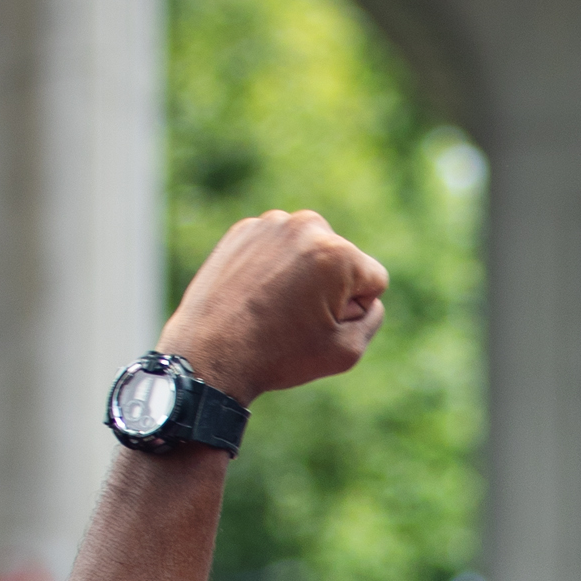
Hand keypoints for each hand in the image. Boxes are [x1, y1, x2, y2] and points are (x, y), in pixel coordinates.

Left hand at [160, 212, 389, 406]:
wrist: (207, 355)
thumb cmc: (279, 355)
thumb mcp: (346, 351)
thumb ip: (372, 317)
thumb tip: (366, 296)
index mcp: (338, 253)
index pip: (373, 279)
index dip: (354, 310)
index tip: (320, 326)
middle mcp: (307, 226)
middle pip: (342, 261)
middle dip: (329, 287)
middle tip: (295, 319)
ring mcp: (270, 224)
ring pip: (309, 251)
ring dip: (302, 276)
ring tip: (273, 308)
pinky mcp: (243, 230)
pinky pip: (277, 248)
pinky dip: (272, 269)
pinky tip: (255, 295)